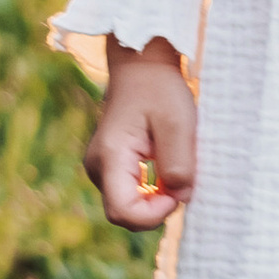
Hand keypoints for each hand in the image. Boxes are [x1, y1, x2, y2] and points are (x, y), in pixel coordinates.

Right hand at [85, 38, 195, 231]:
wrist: (142, 64)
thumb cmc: (160, 88)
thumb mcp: (177, 122)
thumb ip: (179, 163)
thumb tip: (180, 197)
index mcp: (110, 156)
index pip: (122, 212)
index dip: (153, 214)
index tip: (178, 191)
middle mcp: (98, 166)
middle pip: (123, 214)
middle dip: (156, 208)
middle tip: (181, 180)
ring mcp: (101, 167)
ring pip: (127, 205)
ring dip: (155, 199)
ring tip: (174, 167)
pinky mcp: (110, 165)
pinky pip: (129, 192)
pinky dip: (151, 190)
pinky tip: (167, 169)